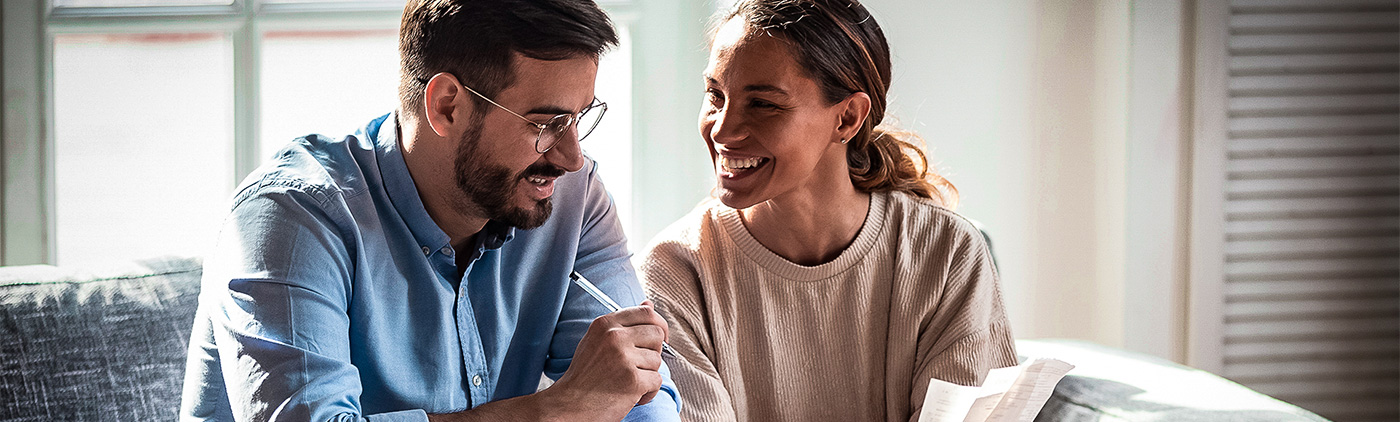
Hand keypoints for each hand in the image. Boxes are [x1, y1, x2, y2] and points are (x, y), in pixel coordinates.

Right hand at [546, 300, 669, 419]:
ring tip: (627, 383)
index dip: (658, 325)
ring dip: (647, 375)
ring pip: (657, 360)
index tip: (657, 338)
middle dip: (654, 352)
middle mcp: (614, 337)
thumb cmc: (585, 376)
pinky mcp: (632, 380)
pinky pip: (657, 381)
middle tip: (640, 365)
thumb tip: (650, 304)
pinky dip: (647, 392)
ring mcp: (623, 358)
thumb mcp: (598, 341)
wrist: (569, 405)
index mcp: (606, 324)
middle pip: (657, 334)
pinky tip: (630, 395)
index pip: (646, 312)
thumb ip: (623, 323)